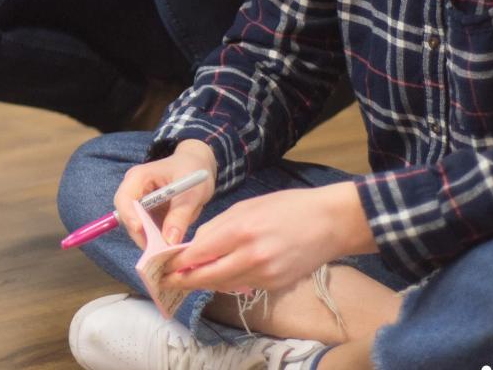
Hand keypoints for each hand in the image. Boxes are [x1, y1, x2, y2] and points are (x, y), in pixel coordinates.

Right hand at [112, 139, 216, 248]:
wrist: (197, 164)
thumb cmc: (193, 170)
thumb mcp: (192, 192)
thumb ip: (180, 215)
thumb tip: (169, 240)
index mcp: (139, 177)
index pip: (124, 199)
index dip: (129, 216)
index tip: (141, 231)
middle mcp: (134, 190)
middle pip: (128, 216)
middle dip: (141, 234)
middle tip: (159, 251)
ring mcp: (139, 203)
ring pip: (137, 227)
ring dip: (149, 239)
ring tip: (167, 251)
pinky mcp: (147, 213)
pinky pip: (147, 230)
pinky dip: (156, 239)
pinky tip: (169, 246)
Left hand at [163, 182, 371, 295]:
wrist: (330, 222)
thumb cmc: (287, 207)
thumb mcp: (246, 207)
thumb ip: (217, 228)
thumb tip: (194, 246)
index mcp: (239, 231)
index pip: (197, 254)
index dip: (176, 263)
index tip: (162, 266)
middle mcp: (250, 257)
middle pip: (206, 276)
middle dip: (183, 280)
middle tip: (166, 281)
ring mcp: (264, 274)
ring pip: (223, 285)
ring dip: (204, 282)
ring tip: (188, 278)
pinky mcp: (275, 285)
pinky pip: (242, 285)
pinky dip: (228, 281)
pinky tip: (220, 275)